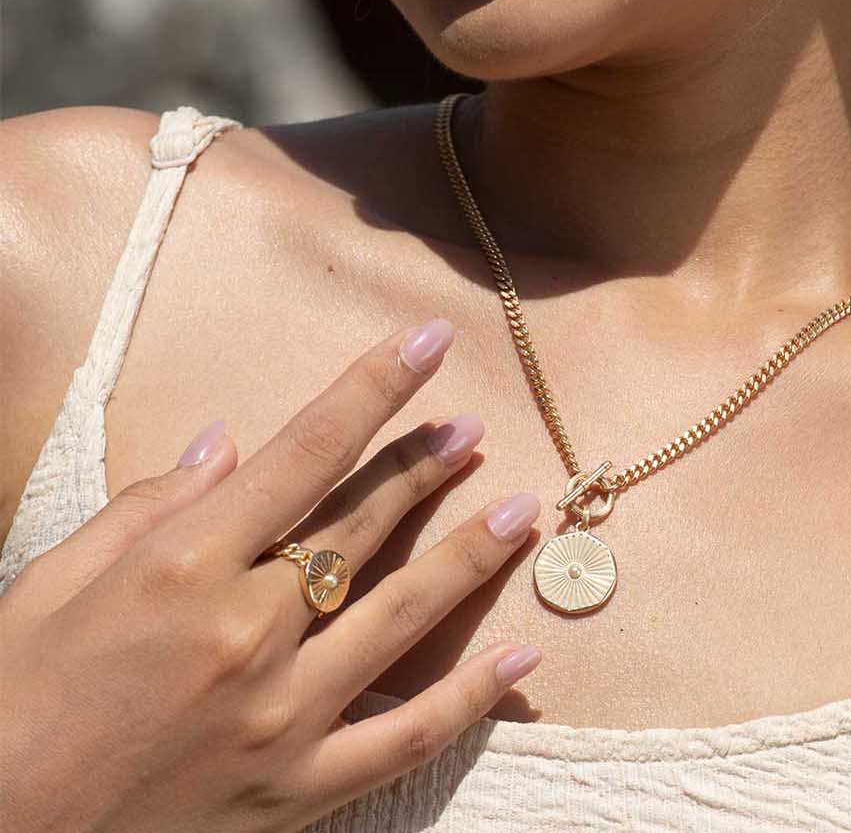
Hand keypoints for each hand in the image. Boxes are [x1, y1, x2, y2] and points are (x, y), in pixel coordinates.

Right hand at [0, 318, 541, 832]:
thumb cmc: (9, 705)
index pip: (308, 451)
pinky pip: (405, 739)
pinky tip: (523, 659)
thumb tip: (227, 444)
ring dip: (470, 556)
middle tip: (470, 431)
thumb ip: (147, 507)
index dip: (376, 387)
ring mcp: (281, 717)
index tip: (430, 339)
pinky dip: (471, 700)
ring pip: (403, 616)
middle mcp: (246, 633)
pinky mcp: (297, 791)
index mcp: (184, 568)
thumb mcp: (47, 586)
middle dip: (424, 467)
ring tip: (522, 511)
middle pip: (362, 526)